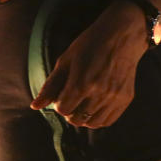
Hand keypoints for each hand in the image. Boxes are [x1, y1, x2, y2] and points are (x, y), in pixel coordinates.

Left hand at [30, 0, 147, 128]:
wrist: (121, 35)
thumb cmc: (89, 45)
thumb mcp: (65, 61)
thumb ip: (50, 86)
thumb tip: (35, 106)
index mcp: (81, 84)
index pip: (62, 110)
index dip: (59, 103)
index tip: (63, 92)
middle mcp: (99, 94)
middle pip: (76, 119)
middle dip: (70, 110)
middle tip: (72, 96)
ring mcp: (114, 98)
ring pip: (92, 124)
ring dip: (83, 117)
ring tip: (83, 102)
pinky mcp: (125, 99)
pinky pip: (108, 121)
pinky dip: (98, 118)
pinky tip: (95, 106)